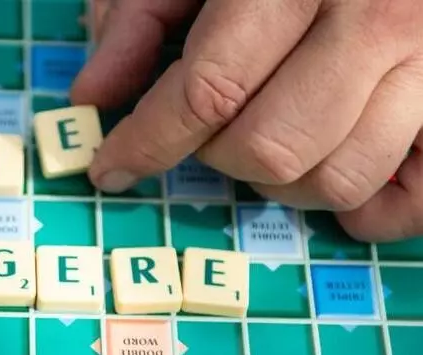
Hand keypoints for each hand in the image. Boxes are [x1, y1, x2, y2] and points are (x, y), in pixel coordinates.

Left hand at [73, 0, 422, 241]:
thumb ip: (142, 18)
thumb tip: (92, 94)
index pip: (209, 91)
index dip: (147, 142)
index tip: (110, 168)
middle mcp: (382, 17)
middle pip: (270, 148)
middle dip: (215, 157)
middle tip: (205, 131)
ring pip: (337, 179)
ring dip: (280, 182)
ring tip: (265, 139)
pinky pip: (409, 199)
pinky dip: (362, 206)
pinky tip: (326, 166)